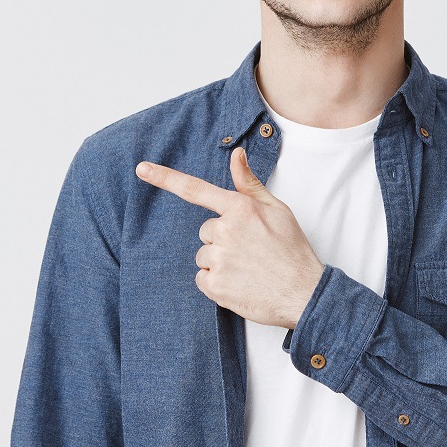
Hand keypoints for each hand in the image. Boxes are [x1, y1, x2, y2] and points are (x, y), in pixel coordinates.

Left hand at [135, 146, 322, 327]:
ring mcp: (218, 259)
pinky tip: (240, 284)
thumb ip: (249, 183)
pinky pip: (202, 279)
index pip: (195, 189)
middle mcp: (225, 230)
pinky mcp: (214, 285)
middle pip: (206, 232)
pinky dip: (216, 284)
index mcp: (239, 209)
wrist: (304, 293)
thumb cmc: (292, 250)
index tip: (141, 169)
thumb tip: (236, 154)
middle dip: (222, 240)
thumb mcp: (277, 209)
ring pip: (204, 256)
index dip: (165, 178)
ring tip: (248, 270)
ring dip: (219, 263)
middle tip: (249, 252)